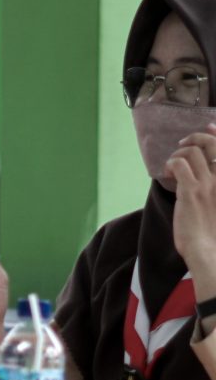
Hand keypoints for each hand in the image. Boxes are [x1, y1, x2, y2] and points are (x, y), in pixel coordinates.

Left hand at [168, 123, 215, 275]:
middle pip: (211, 143)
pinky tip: (168, 175)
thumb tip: (201, 174)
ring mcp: (209, 184)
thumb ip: (214, 186)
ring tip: (172, 168)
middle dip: (195, 138)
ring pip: (191, 151)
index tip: (208, 127)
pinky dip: (170, 164)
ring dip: (177, 154)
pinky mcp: (191, 192)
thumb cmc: (213, 233)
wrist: (210, 252)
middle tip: (182, 145)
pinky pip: (178, 164)